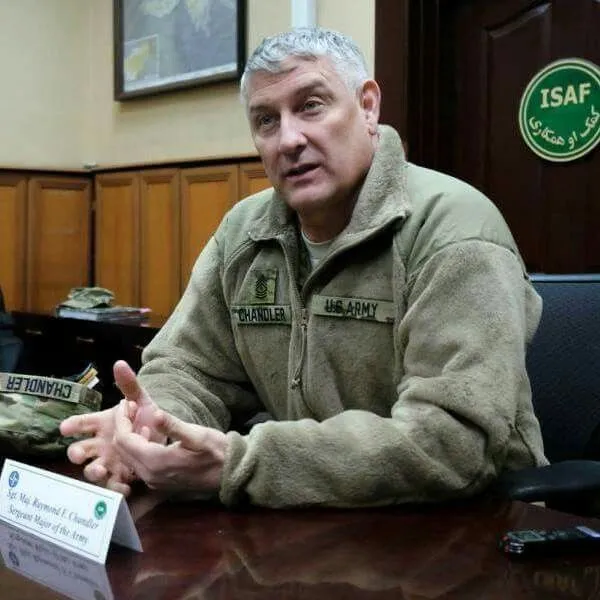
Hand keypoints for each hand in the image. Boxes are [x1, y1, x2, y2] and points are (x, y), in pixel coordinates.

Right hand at [60, 360, 163, 494]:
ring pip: (92, 470)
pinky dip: (117, 487)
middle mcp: (98, 444)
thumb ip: (130, 384)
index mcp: (100, 424)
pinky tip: (125, 486)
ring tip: (101, 470)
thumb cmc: (145, 416)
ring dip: (94, 471)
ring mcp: (107, 462)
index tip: (65, 428)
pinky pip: (113, 486)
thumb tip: (120, 363)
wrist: (163, 436)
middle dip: (76, 453)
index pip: (80, 423)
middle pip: (78, 451)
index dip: (71, 426)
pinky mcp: (120, 476)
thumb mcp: (141, 400)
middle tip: (79, 453)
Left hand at [113, 398, 228, 495]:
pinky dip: (137, 446)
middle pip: (122, 450)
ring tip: (137, 416)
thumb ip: (174, 426)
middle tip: (130, 406)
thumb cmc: (218, 452)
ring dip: (128, 436)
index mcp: (156, 462)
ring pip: (127, 457)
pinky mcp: (159, 482)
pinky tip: (148, 433)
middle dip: (122, 426)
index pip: (124, 440)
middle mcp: (150, 475)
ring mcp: (153, 481)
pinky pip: (137, 464)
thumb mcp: (198, 435)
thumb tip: (155, 414)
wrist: (231, 474)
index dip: (122, 419)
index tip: (126, 402)